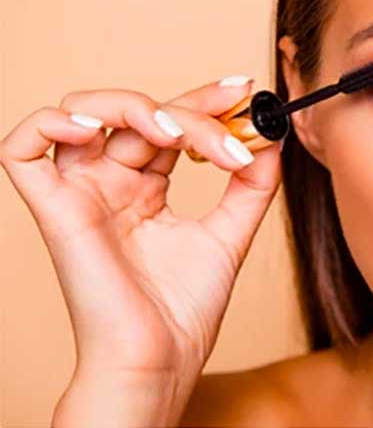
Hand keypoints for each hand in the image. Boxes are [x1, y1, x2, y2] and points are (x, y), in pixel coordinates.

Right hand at [0, 78, 281, 381]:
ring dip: (135, 107)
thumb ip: (251, 186)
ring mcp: (81, 193)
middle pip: (140, 113)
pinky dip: (53, 123)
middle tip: (233, 113)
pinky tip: (101, 131)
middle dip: (191, 107)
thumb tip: (270, 138)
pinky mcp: (54, 210)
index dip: (204, 101)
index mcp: (145, 189)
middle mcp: (110, 184)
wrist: (161, 361)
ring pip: (84, 111)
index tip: (245, 91)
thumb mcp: (229, 233)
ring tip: (177, 135)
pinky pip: (23, 148)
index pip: (170, 125)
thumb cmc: (185, 309)